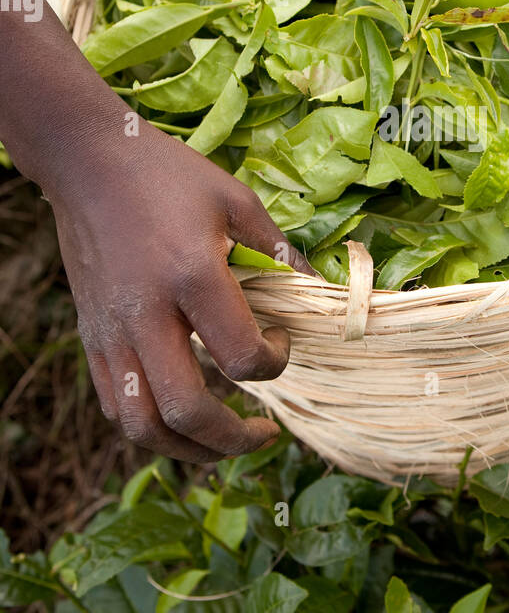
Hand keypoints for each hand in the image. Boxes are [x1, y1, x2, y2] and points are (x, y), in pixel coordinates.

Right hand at [49, 118, 311, 462]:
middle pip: (186, 412)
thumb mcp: (236, 199)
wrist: (89, 163)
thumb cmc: (167, 175)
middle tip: (263, 434)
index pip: (240, 357)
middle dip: (232, 440)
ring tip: (221, 444)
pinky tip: (180, 417)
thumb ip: (277, 250)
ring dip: (188, 449)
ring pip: (141, 425)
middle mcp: (147, 314)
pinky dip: (151, 426)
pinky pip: (114, 405)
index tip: (281, 341)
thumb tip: (317, 290)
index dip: (274, 362)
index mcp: (192, 276)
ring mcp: (111, 331)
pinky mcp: (91, 337)